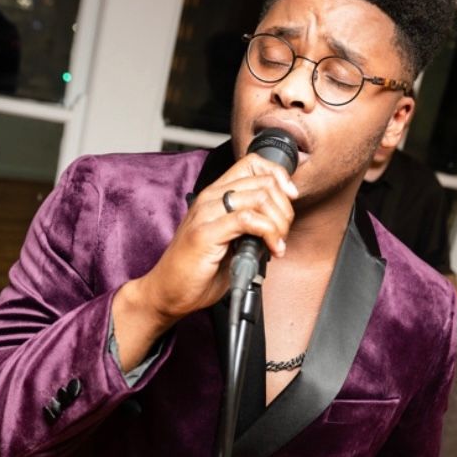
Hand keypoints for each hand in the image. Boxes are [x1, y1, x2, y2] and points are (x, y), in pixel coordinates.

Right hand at [112, 156, 297, 368]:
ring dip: (279, 222)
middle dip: (285, 208)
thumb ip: (252, 225)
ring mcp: (206, 213)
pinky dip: (268, 233)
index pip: (254, 163)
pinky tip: (271, 249)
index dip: (279, 177)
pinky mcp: (205, 233)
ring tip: (277, 243)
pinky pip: (248, 220)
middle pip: (264, 181)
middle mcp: (210, 198)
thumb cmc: (197, 270)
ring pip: (260, 197)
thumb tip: (281, 221)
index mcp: (216, 195)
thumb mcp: (232, 241)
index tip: (289, 200)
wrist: (168, 292)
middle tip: (283, 233)